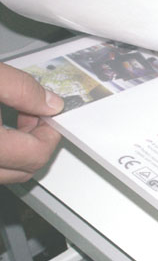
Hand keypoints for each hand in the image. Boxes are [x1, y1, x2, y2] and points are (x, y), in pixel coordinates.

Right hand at [0, 63, 63, 182]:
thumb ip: (20, 88)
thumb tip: (50, 103)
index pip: (35, 155)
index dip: (49, 132)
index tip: (48, 114)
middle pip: (22, 170)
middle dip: (34, 143)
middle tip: (32, 115)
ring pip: (4, 172)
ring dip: (16, 150)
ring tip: (12, 117)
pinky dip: (1, 152)